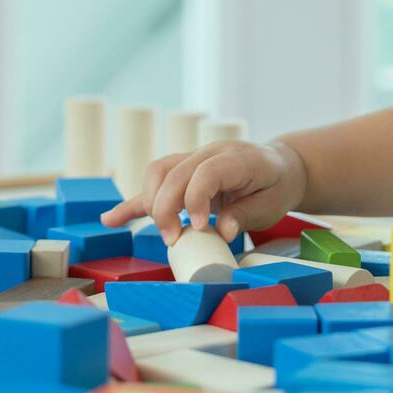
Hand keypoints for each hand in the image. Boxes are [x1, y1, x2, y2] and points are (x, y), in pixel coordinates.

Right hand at [99, 139, 308, 245]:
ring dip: (151, 202)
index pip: (205, 171)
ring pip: (159, 172)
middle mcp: (210, 152)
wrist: (281, 166)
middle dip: (166, 208)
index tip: (198, 227)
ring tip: (161, 233)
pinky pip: (153, 183)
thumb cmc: (276, 185)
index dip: (195, 198)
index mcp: (236, 157)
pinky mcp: (183, 172)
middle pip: (174, 172)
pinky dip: (132, 203)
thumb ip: (245, 215)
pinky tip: (111, 219)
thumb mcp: (271, 203)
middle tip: (173, 240)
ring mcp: (193, 159)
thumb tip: (222, 231)